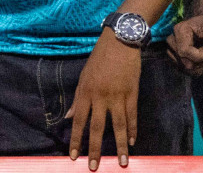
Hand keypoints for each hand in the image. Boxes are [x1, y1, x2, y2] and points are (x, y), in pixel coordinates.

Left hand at [67, 28, 141, 169]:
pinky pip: (132, 116)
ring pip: (118, 126)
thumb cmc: (99, 59)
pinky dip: (132, 130)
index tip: (73, 156)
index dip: (76, 139)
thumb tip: (70, 117)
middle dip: (95, 148)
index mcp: (85, 92)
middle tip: (94, 166)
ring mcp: (117, 96)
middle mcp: (100, 96)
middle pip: (97, 127)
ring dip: (120, 146)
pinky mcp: (132, 94)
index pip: (79, 121)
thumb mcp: (83, 76)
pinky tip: (131, 142)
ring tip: (122, 162)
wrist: (119, 42)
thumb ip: (78, 98)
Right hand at [167, 12, 202, 75]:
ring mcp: (171, 47)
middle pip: (183, 60)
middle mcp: (172, 39)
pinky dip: (194, 69)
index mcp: (180, 30)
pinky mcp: (174, 55)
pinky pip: (183, 68)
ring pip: (182, 66)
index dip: (198, 57)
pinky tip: (202, 63)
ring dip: (197, 66)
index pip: (184, 51)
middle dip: (199, 62)